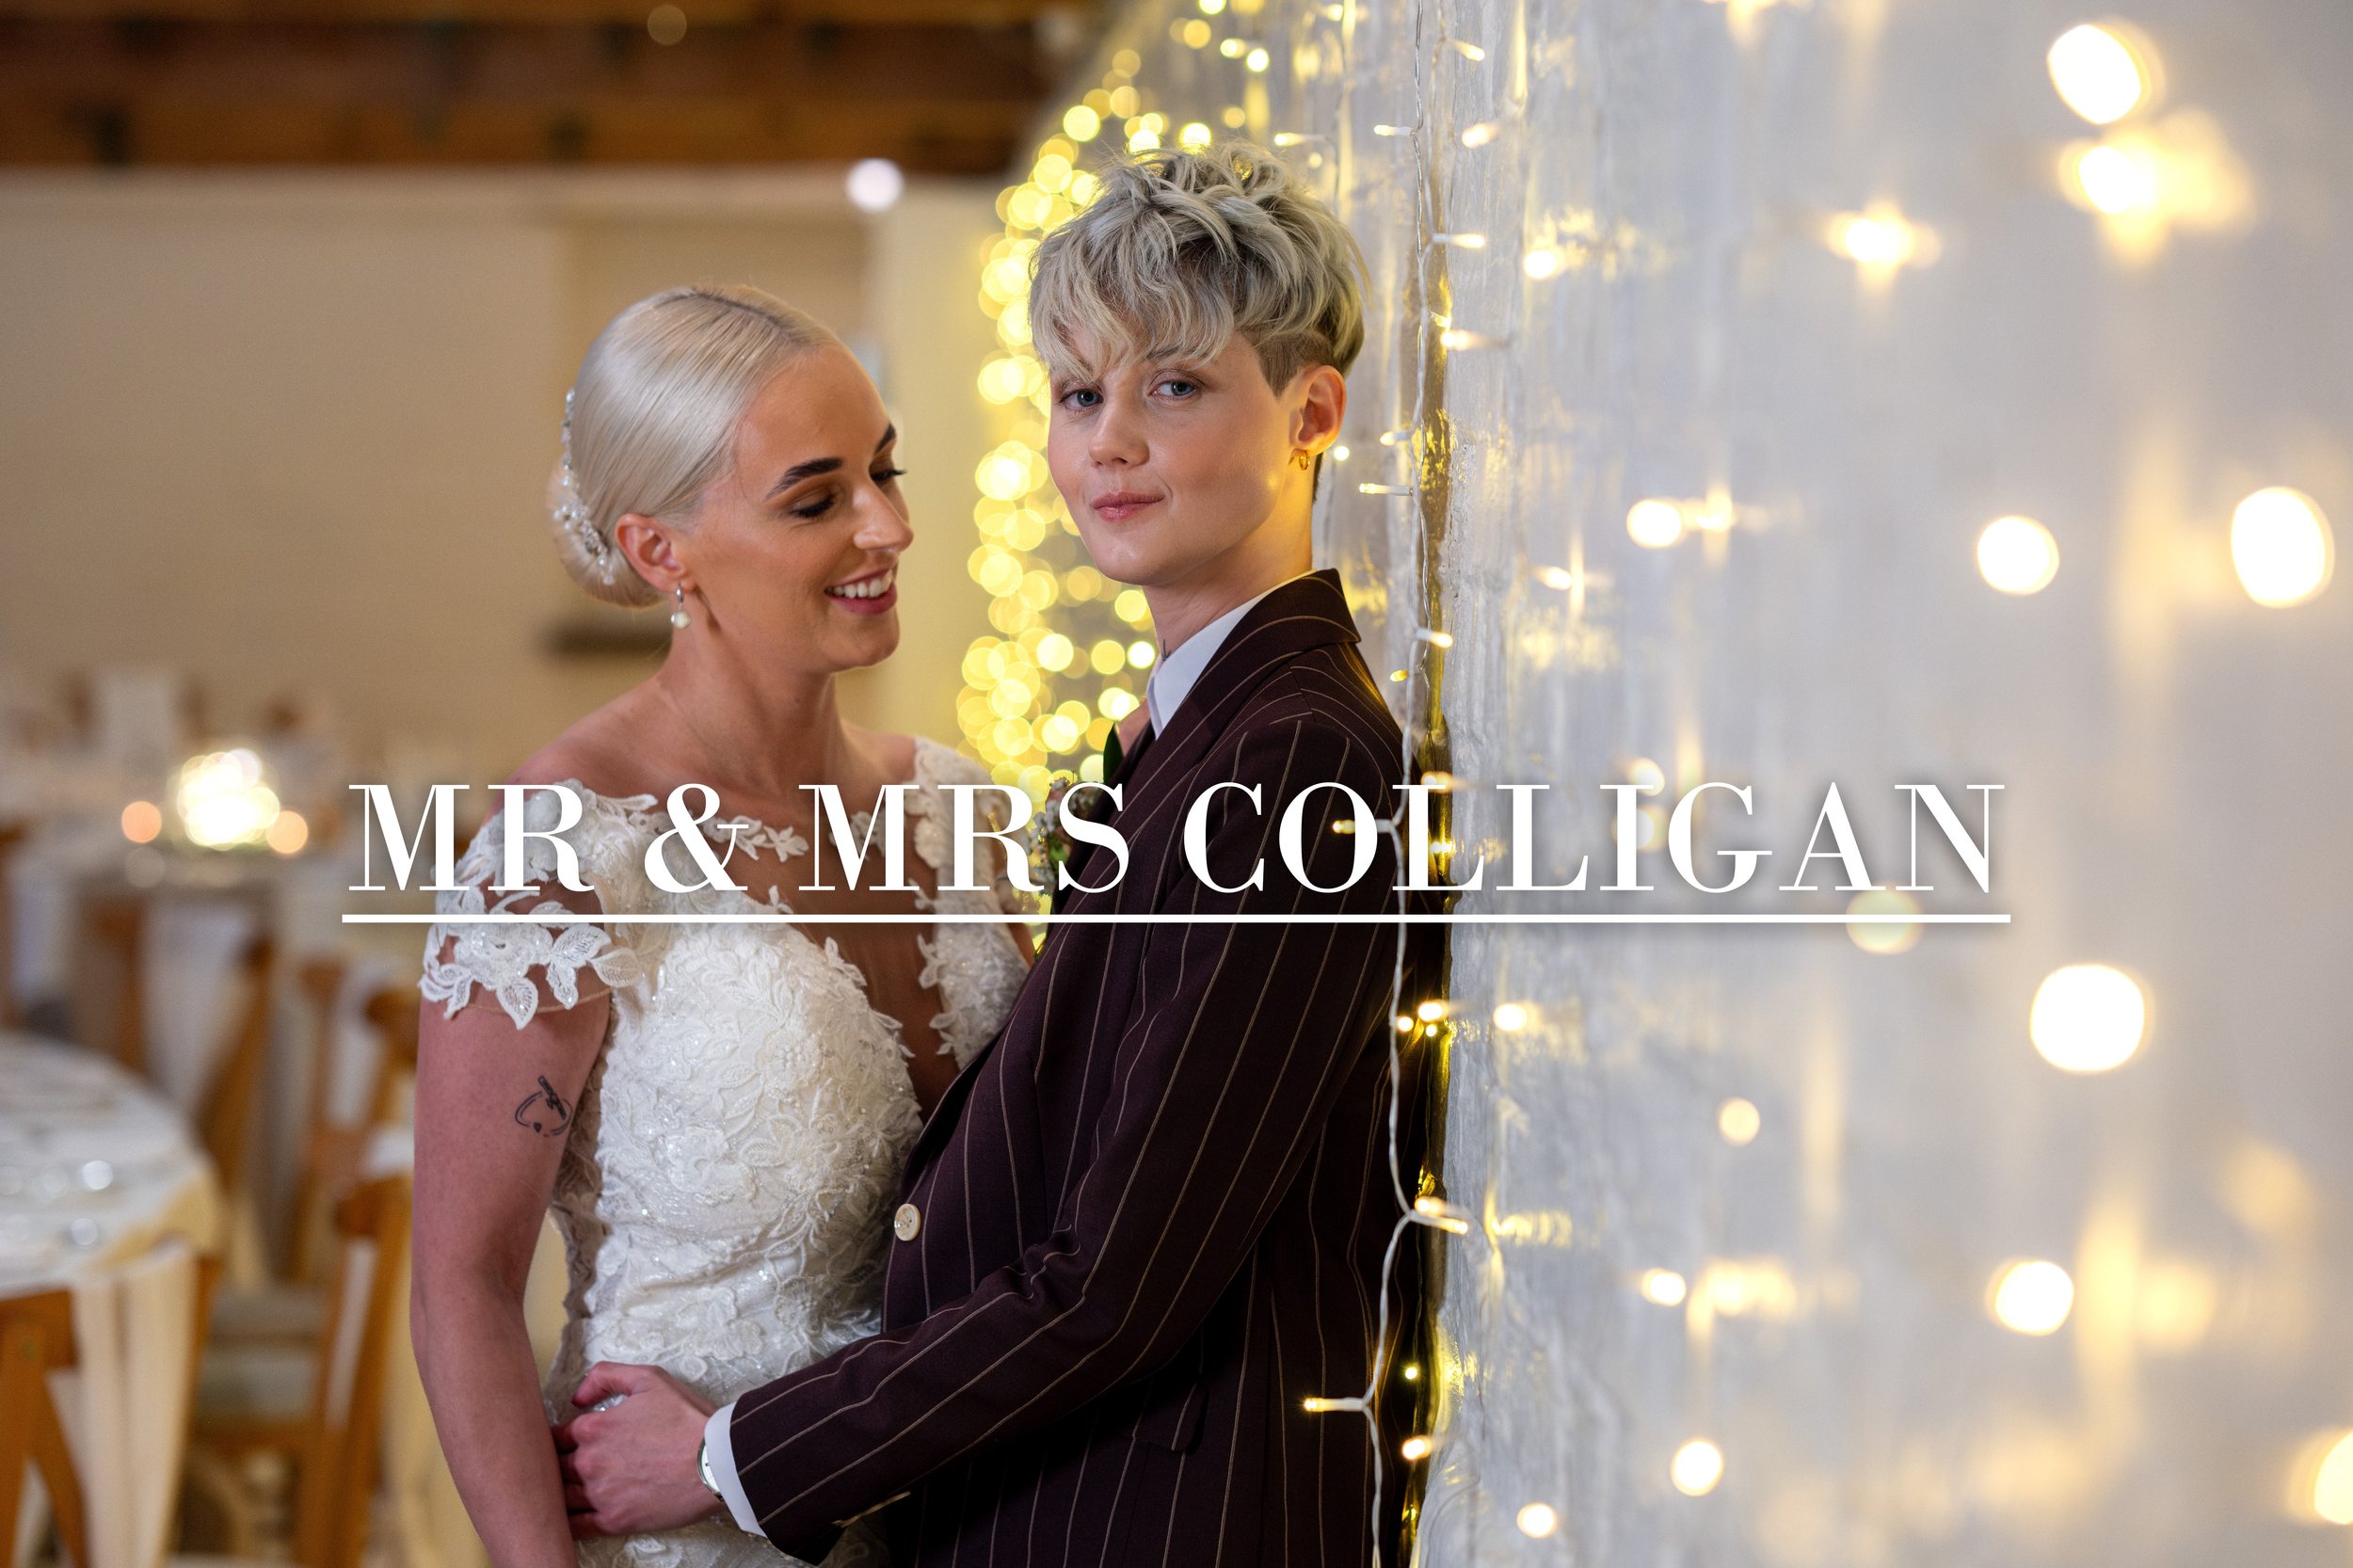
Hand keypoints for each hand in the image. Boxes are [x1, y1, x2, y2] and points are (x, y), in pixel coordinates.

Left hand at [553, 1362, 720, 1536]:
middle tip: (563, 1468)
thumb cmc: (687, 1419)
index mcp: (593, 1428)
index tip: (564, 1444)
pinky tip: (568, 1519)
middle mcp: (589, 1462)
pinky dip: (566, 1523)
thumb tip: (576, 1397)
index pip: (555, 1437)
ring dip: (559, 1494)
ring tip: (563, 1493)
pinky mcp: (613, 1521)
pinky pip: (575, 1527)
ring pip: (559, 1497)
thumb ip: (605, 1376)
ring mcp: (599, 1494)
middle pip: (554, 1467)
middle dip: (557, 1466)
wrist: (718, 1460)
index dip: (558, 1439)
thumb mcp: (649, 1379)